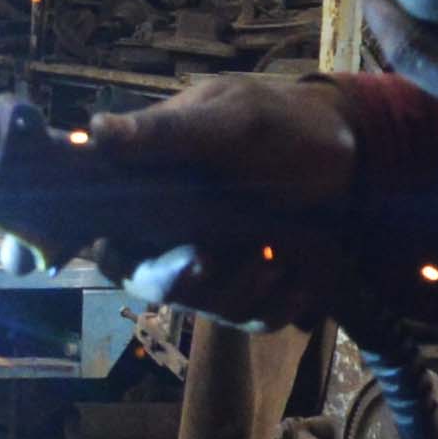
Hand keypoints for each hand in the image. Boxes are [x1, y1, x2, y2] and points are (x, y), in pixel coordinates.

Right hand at [65, 75, 362, 328]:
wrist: (345, 149)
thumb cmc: (277, 124)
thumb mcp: (227, 120)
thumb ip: (166, 133)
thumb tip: (98, 132)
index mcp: (146, 193)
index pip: (95, 239)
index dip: (92, 256)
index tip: (99, 256)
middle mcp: (171, 238)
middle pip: (149, 284)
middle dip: (181, 278)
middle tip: (207, 255)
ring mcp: (213, 269)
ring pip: (206, 307)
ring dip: (242, 286)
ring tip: (273, 249)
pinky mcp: (254, 290)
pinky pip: (255, 318)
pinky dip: (280, 301)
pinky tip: (299, 270)